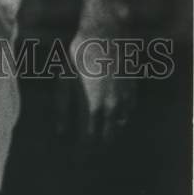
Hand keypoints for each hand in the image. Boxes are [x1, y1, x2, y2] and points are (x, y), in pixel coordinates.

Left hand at [68, 30, 136, 145]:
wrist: (105, 32)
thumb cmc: (79, 53)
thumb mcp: (64, 78)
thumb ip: (63, 107)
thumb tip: (60, 132)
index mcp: (93, 107)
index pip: (89, 140)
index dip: (82, 153)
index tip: (76, 161)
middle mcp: (112, 108)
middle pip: (106, 137)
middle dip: (97, 147)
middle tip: (87, 155)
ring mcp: (125, 100)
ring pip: (120, 126)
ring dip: (110, 135)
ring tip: (100, 140)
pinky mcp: (132, 90)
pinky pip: (128, 112)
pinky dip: (121, 120)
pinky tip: (114, 120)